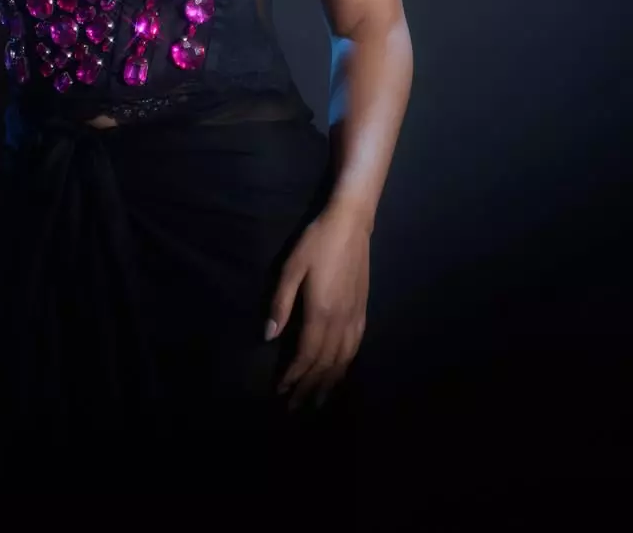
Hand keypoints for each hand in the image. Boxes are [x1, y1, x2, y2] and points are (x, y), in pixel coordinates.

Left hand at [266, 200, 370, 409]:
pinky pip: (355, 347)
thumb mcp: (291, 267)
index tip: (280, 391)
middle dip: (309, 387)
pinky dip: (346, 365)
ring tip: (319, 400)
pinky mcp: (363, 310)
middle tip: (296, 407)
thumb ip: (280, 302)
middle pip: (325, 364)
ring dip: (330, 382)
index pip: (306, 355)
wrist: (351, 224)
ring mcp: (355, 317)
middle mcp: (341, 321)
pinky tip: (341, 370)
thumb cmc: (316, 242)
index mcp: (321, 312)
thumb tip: (269, 335)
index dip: (293, 375)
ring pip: (343, 360)